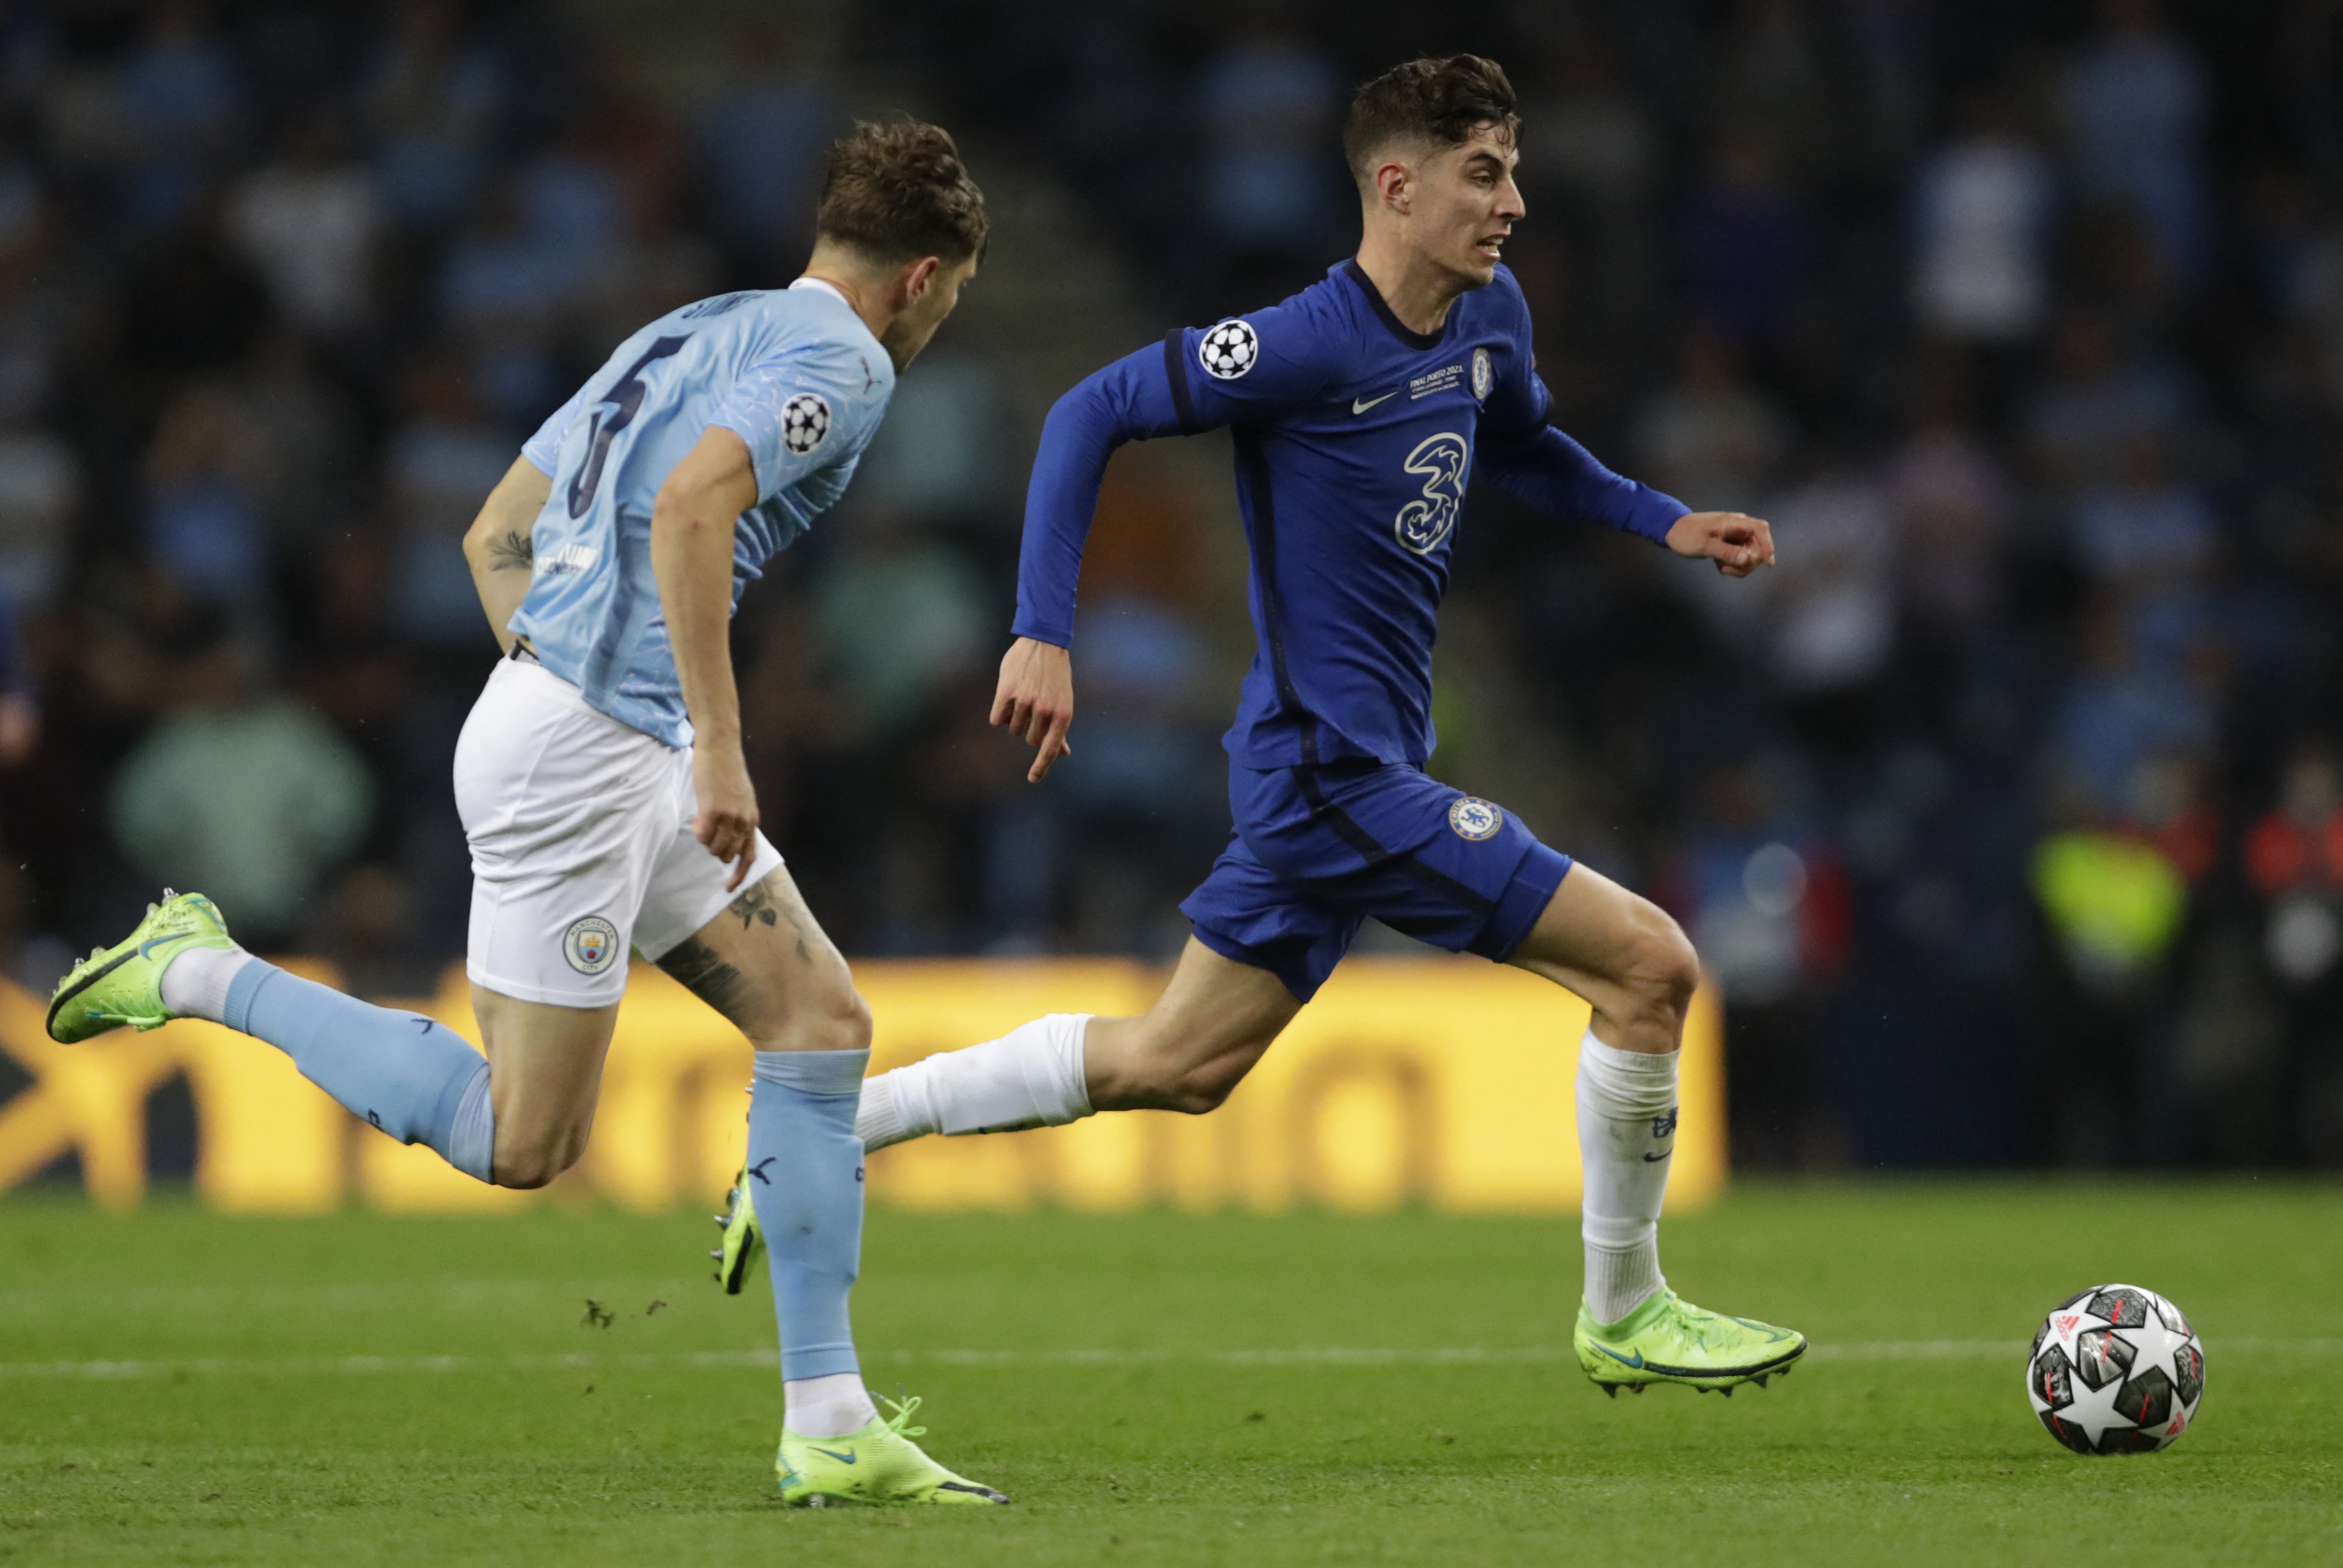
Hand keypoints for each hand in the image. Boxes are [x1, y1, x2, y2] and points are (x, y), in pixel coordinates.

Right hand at [691, 744, 760, 889]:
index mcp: (752, 820)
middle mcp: (744, 822)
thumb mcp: (742, 799)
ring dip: (704, 839)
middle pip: (726, 854)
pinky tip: (697, 816)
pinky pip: (701, 836)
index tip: (728, 888)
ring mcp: (730, 817)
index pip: (749, 856)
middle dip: (714, 848)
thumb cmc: (727, 771)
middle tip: (707, 828)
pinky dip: (696, 830)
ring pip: (713, 847)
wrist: (721, 748)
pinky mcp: (713, 811)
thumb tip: (729, 840)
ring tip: (703, 818)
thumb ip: (739, 819)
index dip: (739, 875)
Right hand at [991, 636, 1073, 781]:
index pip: (1050, 749)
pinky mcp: (1006, 693)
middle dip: (1028, 729)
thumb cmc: (1055, 675)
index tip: (1033, 779)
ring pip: (1012, 729)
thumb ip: (1060, 728)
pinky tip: (1007, 697)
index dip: (1041, 767)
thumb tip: (1064, 754)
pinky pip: (996, 719)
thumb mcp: (1064, 701)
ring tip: (1022, 697)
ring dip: (1014, 719)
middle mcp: (1045, 710)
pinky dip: (999, 713)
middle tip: (1033, 708)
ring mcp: (1025, 702)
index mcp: (1063, 715)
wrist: (1044, 641)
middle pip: (1028, 739)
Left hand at [1666, 511, 1775, 577]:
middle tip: (1726, 569)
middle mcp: (1738, 527)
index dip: (1768, 545)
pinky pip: (1741, 558)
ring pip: (1750, 555)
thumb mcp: (1703, 545)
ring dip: (1739, 566)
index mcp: (1734, 522)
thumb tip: (1747, 558)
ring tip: (1720, 566)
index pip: (1760, 529)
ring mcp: (1736, 536)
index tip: (1769, 562)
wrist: (1673, 530)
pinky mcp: (1732, 544)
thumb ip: (1726, 551)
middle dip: (1747, 562)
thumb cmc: (1685, 534)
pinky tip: (1718, 563)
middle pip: (1757, 547)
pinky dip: (1733, 565)